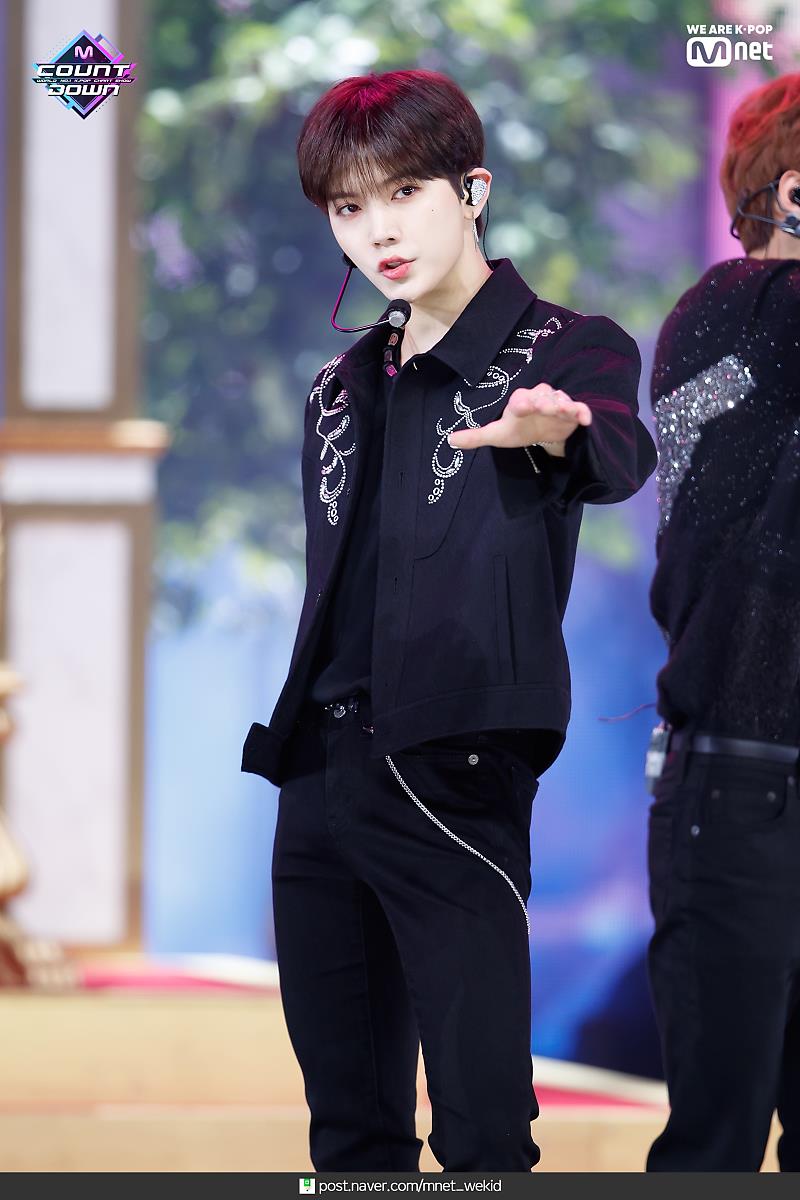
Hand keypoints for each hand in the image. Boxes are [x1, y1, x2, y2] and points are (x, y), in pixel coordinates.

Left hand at [447, 383, 591, 452]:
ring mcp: (557, 404)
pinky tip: (585, 419)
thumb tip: (449, 440)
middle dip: (543, 402)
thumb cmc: (519, 430)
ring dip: (563, 405)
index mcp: (520, 402)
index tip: (521, 406)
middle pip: (542, 397)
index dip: (521, 402)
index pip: (520, 400)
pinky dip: (582, 412)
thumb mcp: (497, 435)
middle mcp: (539, 399)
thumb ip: (475, 437)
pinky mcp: (572, 413)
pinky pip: (579, 409)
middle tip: (545, 407)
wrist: (544, 434)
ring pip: (560, 400)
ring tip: (564, 410)